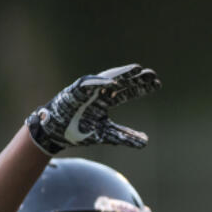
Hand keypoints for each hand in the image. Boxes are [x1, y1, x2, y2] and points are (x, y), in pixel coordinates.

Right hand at [25, 64, 159, 154]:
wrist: (54, 134)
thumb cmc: (78, 131)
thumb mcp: (106, 135)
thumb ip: (125, 137)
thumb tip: (146, 142)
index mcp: (105, 101)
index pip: (127, 92)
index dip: (141, 88)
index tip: (157, 84)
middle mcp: (98, 93)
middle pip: (120, 83)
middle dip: (136, 78)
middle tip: (153, 75)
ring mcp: (86, 91)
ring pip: (107, 79)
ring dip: (121, 74)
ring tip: (137, 69)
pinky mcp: (73, 92)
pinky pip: (87, 85)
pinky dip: (100, 82)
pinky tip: (114, 82)